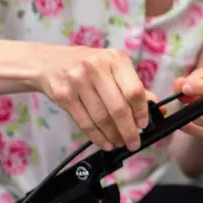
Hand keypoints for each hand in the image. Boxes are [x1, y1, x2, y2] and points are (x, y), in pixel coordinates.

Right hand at [37, 47, 152, 151]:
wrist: (48, 63)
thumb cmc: (86, 66)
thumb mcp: (111, 67)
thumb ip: (131, 85)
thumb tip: (154, 105)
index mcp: (115, 59)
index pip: (134, 90)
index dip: (141, 112)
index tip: (144, 125)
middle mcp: (97, 67)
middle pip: (118, 107)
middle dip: (128, 130)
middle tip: (133, 143)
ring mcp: (78, 80)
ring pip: (101, 117)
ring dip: (113, 135)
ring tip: (119, 143)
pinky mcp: (64, 95)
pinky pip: (84, 122)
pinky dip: (97, 137)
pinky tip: (104, 142)